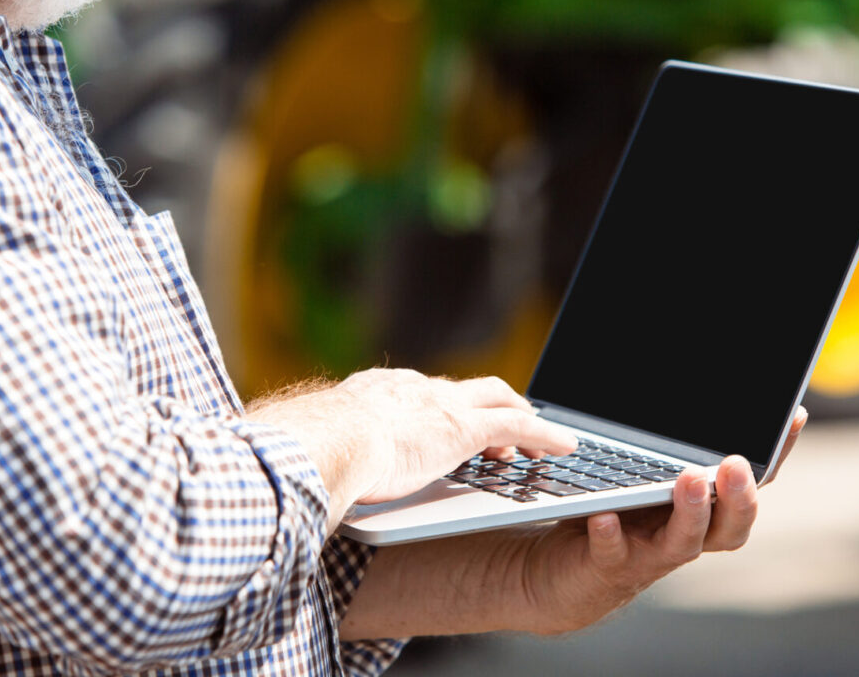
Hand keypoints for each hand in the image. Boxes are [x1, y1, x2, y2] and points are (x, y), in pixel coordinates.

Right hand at [249, 369, 576, 522]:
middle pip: (463, 388)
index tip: (444, 415)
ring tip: (540, 435)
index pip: (416, 392)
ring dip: (521, 417)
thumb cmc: (308, 452)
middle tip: (504, 420)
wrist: (326, 440)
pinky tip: (566, 447)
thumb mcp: (312, 449)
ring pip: (497, 399)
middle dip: (488, 402)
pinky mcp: (465, 428)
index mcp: (373, 394)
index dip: (439, 405)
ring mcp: (440, 405)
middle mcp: (411, 389)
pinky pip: (521, 425)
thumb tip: (292, 471)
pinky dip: (546, 435)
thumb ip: (317, 453)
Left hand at [514, 406, 806, 634]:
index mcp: (704, 505)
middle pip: (733, 522)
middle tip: (735, 464)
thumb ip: (667, 441)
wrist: (566, 568)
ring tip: (688, 480)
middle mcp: (689, 531)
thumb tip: (683, 376)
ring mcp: (652, 550)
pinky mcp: (611, 564)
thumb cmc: (617, 509)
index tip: (792, 415)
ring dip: (692, 512)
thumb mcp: (644, 468)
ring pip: (686, 540)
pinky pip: (614, 552)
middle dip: (741, 494)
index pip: (752, 481)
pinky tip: (604, 515)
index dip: (778, 453)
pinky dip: (611, 535)